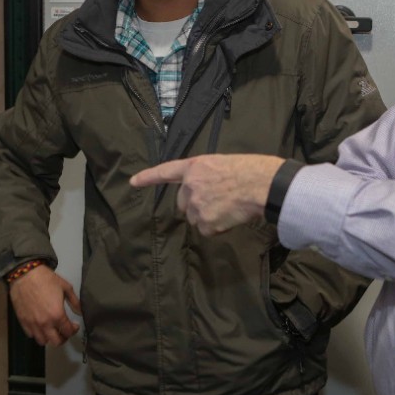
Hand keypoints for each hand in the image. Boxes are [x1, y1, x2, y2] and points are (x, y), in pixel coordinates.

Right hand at [9, 265, 80, 346]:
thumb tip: (80, 312)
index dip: (74, 330)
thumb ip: (75, 302)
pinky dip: (36, 333)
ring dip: (49, 337)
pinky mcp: (22, 322)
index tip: (74, 325)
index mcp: (57, 315)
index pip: (68, 332)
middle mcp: (45, 323)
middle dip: (63, 338)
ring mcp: (32, 324)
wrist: (24, 274)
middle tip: (64, 330)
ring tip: (51, 329)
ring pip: (42, 341)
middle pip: (56, 342)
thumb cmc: (45, 279)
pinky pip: (30, 335)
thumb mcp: (66, 287)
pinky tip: (39, 325)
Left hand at [131, 154, 283, 234]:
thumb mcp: (223, 164)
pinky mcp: (205, 222)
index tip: (133, 182)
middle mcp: (190, 186)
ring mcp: (196, 205)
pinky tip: (232, 216)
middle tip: (219, 201)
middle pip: (183, 203)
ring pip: (197, 218)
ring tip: (230, 207)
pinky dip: (219, 227)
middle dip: (196, 205)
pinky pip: (208, 230)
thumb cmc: (251, 170)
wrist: (262, 185)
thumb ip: (207, 176)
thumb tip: (207, 191)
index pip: (166, 171)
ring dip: (209, 217)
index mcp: (195, 167)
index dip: (149, 177)